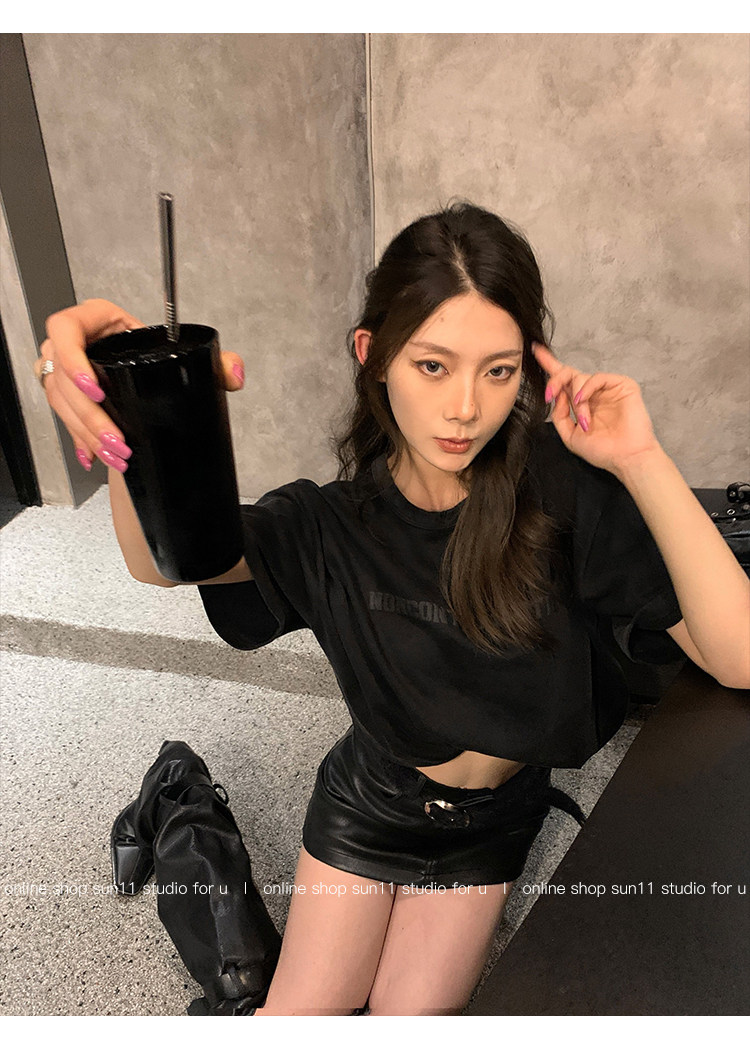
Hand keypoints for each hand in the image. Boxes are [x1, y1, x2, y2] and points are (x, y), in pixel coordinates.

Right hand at [39, 299, 244, 472]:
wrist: (145, 371)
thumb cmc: (155, 351)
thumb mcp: (183, 352)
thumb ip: (217, 361)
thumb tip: (234, 374)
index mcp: (97, 320)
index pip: (65, 329)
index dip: (72, 359)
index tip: (97, 389)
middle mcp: (74, 343)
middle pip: (61, 379)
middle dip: (88, 416)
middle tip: (116, 439)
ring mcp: (64, 371)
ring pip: (61, 404)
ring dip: (87, 433)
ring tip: (116, 454)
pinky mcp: (66, 397)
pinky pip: (64, 420)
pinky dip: (81, 441)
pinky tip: (95, 457)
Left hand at [532, 342, 660, 475]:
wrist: (626, 458)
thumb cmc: (603, 450)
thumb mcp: (570, 436)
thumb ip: (559, 415)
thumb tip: (556, 396)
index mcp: (580, 402)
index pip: (563, 380)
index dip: (549, 364)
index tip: (535, 350)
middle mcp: (592, 392)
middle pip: (567, 373)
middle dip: (554, 380)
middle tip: (549, 394)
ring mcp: (607, 388)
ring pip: (580, 377)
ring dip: (576, 399)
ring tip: (583, 420)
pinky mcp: (622, 385)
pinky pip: (597, 377)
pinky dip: (586, 389)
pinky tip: (583, 402)